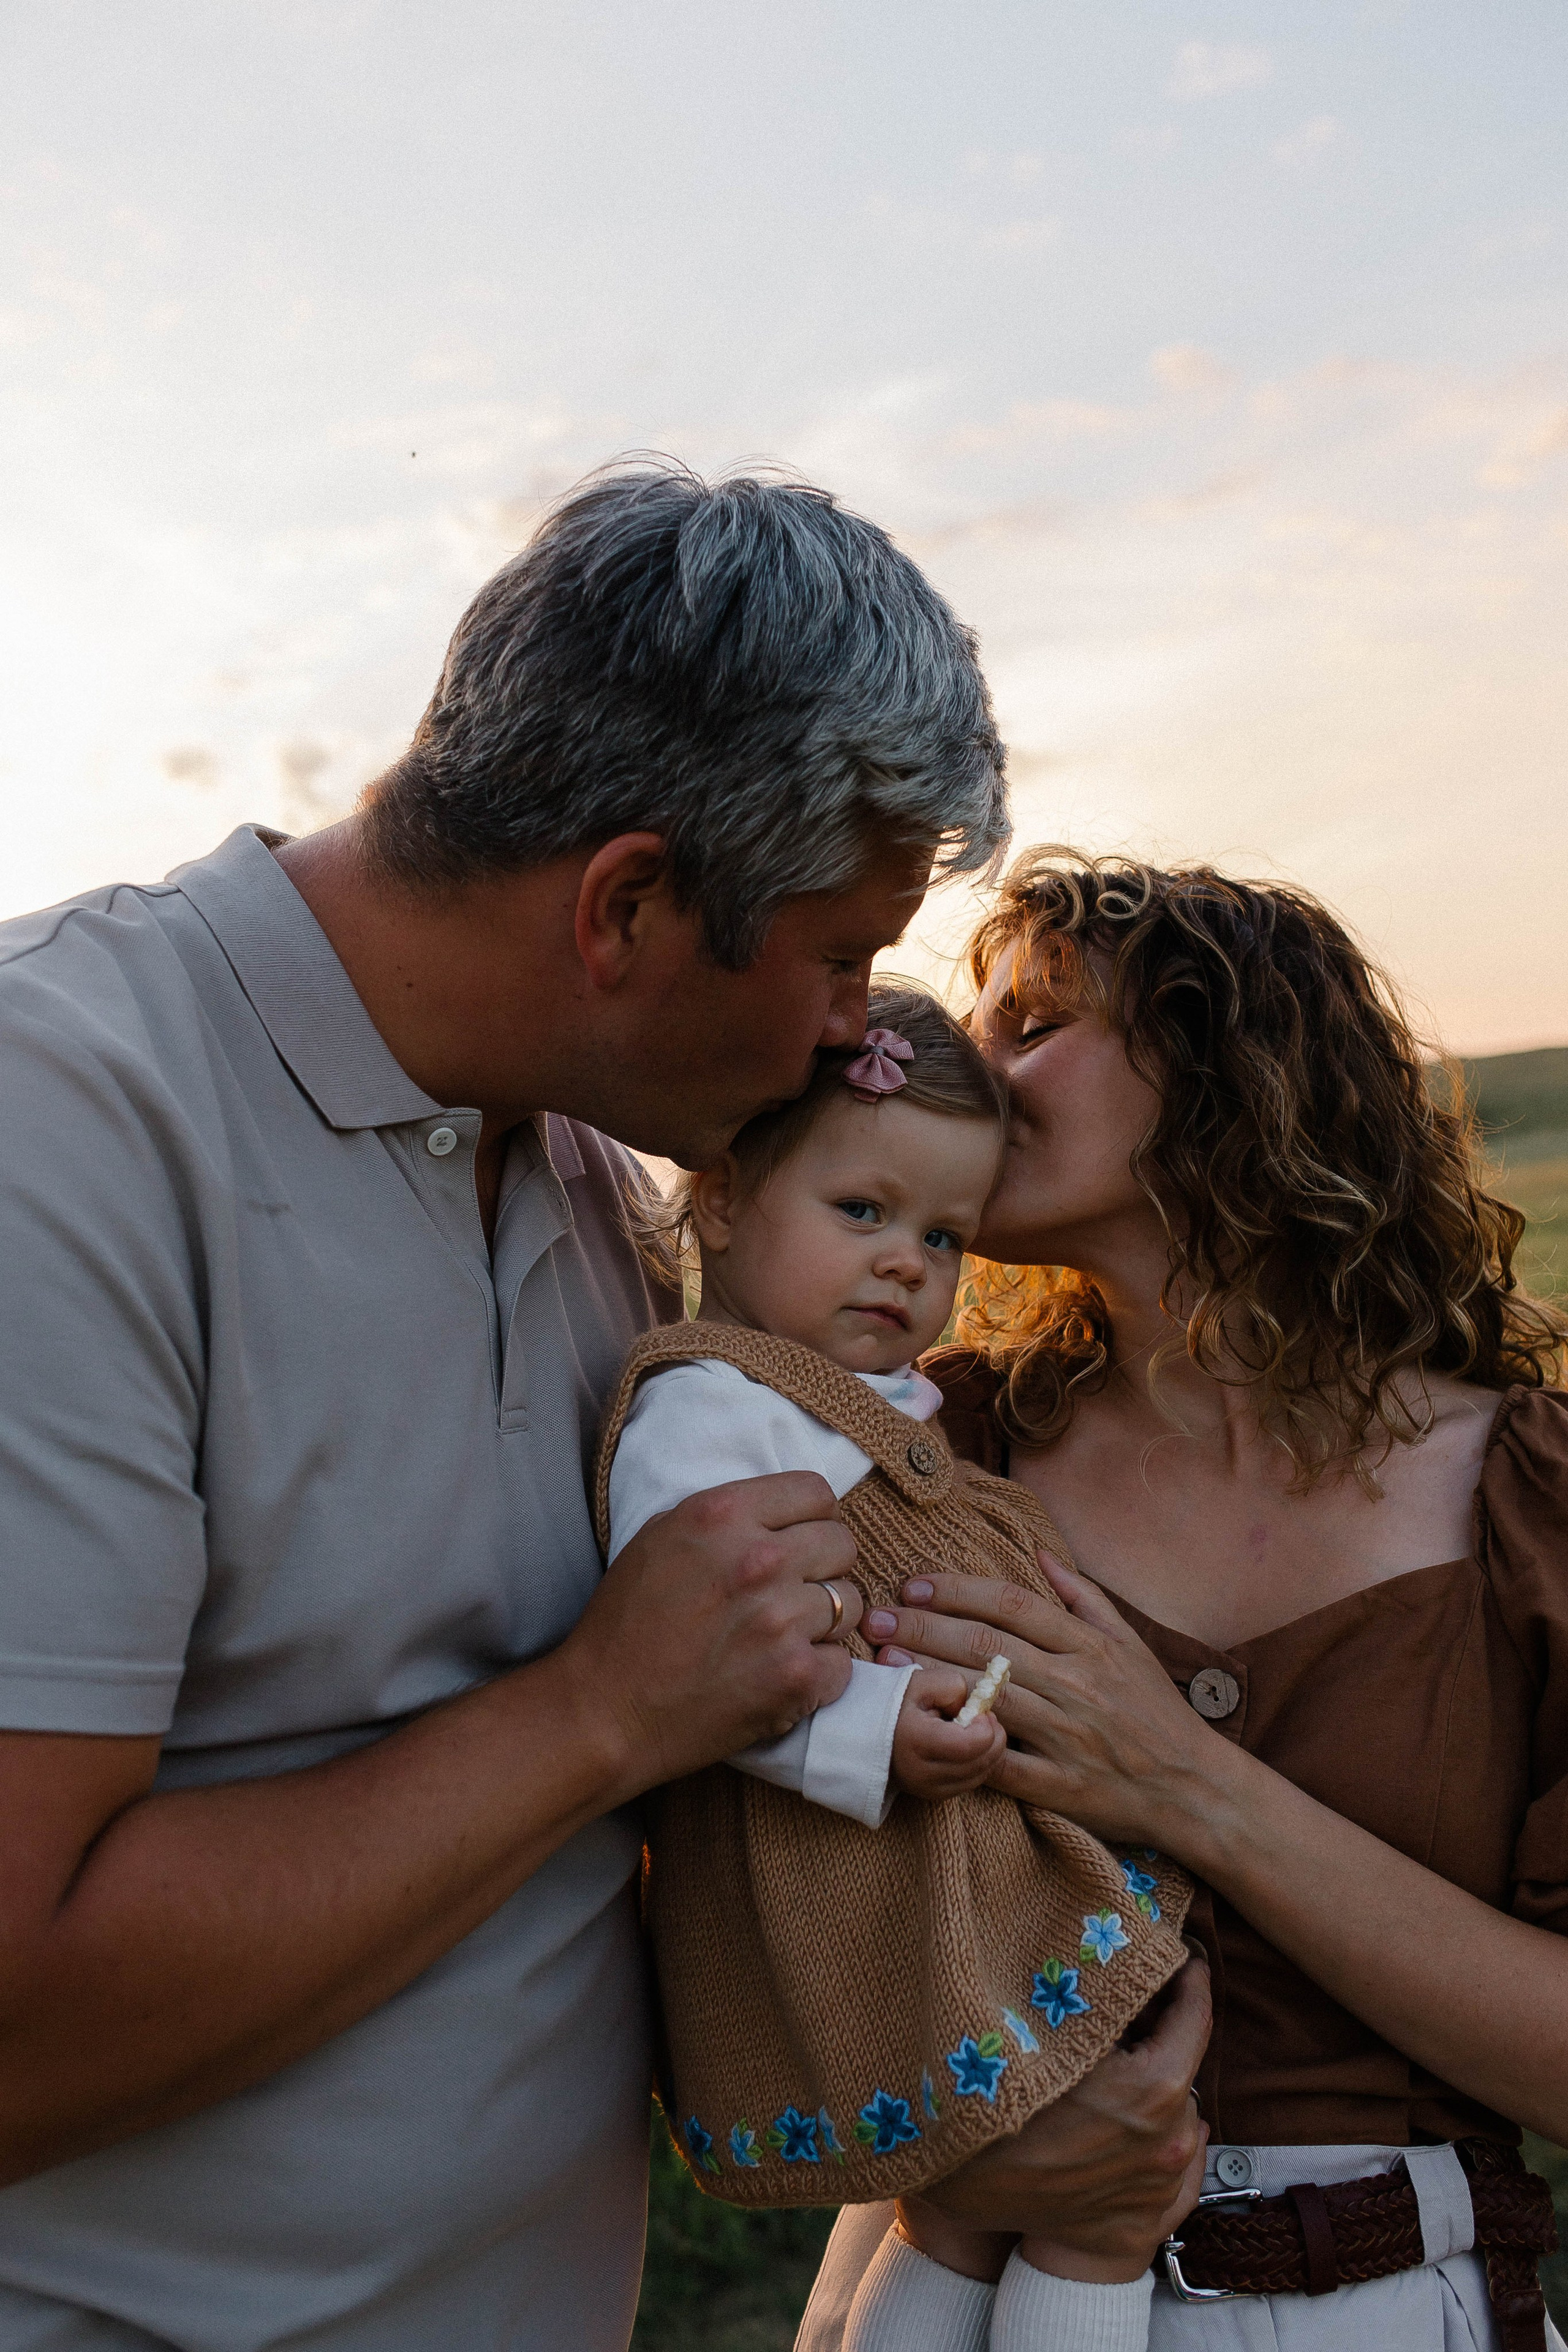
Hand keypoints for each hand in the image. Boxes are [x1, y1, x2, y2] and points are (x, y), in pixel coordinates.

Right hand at [572, 1471, 862, 1796]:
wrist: (605, 1710)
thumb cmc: (625, 1624)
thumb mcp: (661, 1537)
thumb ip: (725, 1517)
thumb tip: (779, 1511)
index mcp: (723, 1514)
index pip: (817, 1492)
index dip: (811, 1519)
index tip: (797, 1542)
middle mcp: (759, 1559)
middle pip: (842, 1544)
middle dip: (823, 1567)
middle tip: (791, 1593)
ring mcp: (781, 1620)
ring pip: (850, 1603)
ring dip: (824, 1622)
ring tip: (782, 1637)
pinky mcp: (795, 1677)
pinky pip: (843, 1663)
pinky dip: (819, 1673)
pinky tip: (781, 1675)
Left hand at [865, 1557, 1222, 1849]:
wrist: (1196, 1788)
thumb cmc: (1157, 1713)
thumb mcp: (1130, 1644)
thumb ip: (1084, 1597)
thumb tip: (1041, 1552)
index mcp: (1091, 1647)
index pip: (1013, 1604)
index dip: (958, 1590)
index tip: (913, 1584)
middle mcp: (1078, 1685)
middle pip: (988, 1645)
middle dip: (924, 1626)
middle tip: (875, 1617)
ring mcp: (1068, 1737)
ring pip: (987, 1697)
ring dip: (930, 1676)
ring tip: (884, 1662)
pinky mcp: (1061, 1787)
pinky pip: (1002, 1765)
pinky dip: (963, 1746)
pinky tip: (922, 1730)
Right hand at [890, 1669, 1005, 1799]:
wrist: (860, 1733)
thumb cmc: (891, 1703)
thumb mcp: (919, 1682)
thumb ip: (953, 1687)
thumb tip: (976, 1708)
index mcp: (916, 1742)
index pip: (971, 1744)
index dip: (985, 1725)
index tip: (976, 1709)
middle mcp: (922, 1773)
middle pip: (982, 1762)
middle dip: (993, 1736)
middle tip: (981, 1716)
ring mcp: (927, 1789)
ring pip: (981, 1775)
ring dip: (987, 1751)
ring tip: (971, 1729)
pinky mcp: (932, 1796)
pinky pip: (970, 1783)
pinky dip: (977, 1764)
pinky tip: (964, 1746)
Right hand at [918, 1954, 1210, 2260]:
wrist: (970, 2213)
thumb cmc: (1000, 2113)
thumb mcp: (1047, 2039)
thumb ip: (1098, 2001)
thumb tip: (1129, 1962)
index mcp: (1155, 2089)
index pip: (1196, 2013)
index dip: (1187, 1973)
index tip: (1181, 1950)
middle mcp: (1172, 2139)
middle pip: (1184, 2060)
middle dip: (1163, 2028)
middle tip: (1131, 2002)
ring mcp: (1166, 2183)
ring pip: (1178, 2107)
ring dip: (1156, 2080)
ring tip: (1115, 2060)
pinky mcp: (1154, 2215)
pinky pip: (1178, 2159)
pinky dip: (1162, 2130)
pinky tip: (1130, 2112)